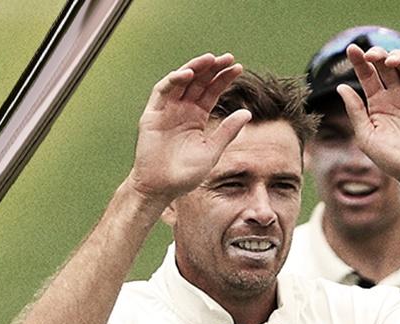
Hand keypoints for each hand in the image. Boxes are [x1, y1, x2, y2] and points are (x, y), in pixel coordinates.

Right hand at [129, 53, 250, 203]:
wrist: (161, 188)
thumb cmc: (185, 174)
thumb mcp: (212, 151)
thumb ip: (228, 131)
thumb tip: (248, 112)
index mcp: (197, 117)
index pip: (212, 92)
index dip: (224, 79)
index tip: (238, 68)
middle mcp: (182, 110)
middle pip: (198, 83)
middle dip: (212, 69)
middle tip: (228, 58)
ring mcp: (167, 110)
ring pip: (181, 82)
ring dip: (195, 68)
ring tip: (210, 60)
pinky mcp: (152, 115)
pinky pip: (162, 92)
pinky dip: (173, 81)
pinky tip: (188, 74)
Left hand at [337, 45, 399, 195]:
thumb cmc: (392, 161)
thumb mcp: (367, 137)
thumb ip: (355, 112)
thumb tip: (341, 87)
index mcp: (378, 104)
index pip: (368, 76)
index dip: (360, 61)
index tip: (351, 49)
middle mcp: (396, 96)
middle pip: (386, 66)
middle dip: (378, 54)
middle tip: (371, 54)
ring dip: (399, 57)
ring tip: (390, 62)